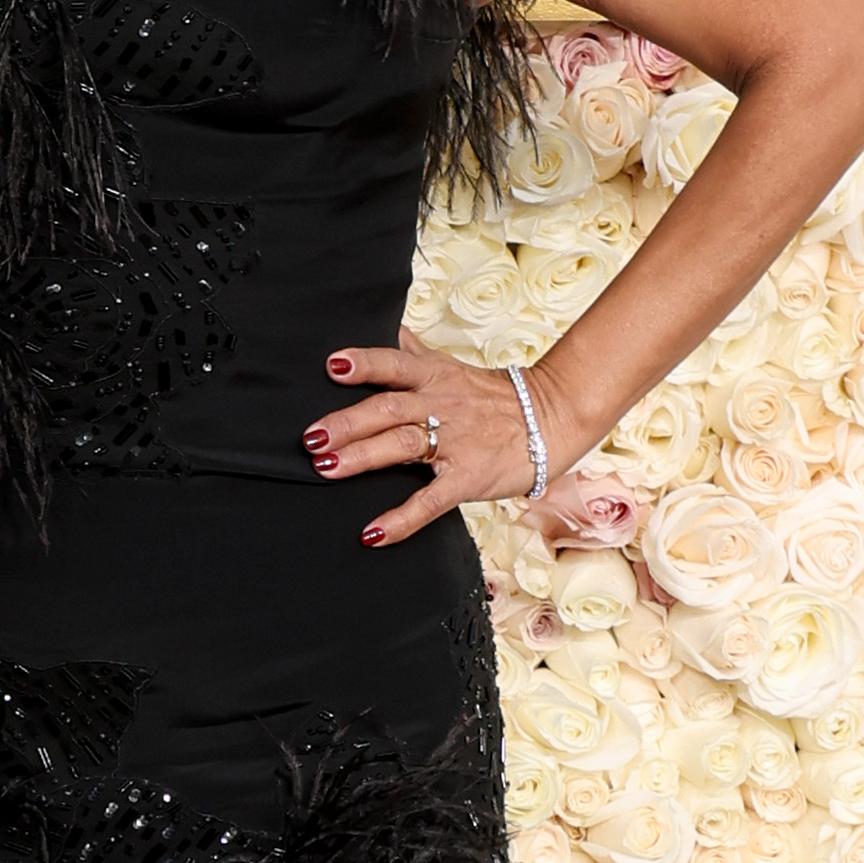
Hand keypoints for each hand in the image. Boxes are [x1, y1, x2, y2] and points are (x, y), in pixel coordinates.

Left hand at [303, 342, 569, 547]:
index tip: (332, 366)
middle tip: (311, 436)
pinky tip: (372, 534)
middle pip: (389, 408)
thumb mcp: (453, 367)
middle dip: (348, 422)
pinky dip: (401, 520)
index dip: (365, 363)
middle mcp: (441, 406)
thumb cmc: (495, 397)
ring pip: (402, 446)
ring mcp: (454, 443)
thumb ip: (416, 353)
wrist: (552, 419)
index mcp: (435, 378)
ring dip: (362, 457)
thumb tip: (389, 328)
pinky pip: (430, 501)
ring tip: (325, 468)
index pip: (395, 364)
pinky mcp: (467, 479)